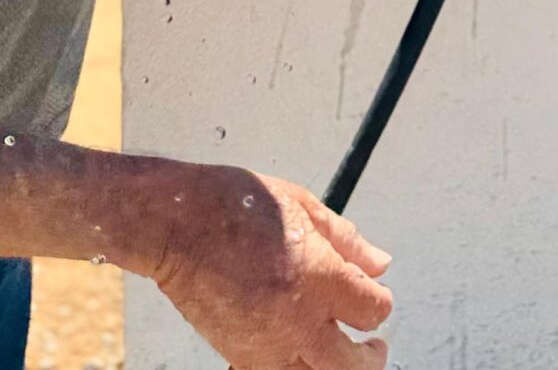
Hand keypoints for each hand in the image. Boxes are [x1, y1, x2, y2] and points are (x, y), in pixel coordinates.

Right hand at [147, 164, 392, 369]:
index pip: (373, 310)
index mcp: (319, 278)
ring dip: (335, 369)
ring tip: (340, 354)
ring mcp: (268, 345)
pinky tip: (296, 353)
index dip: (379, 301)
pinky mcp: (241, 356)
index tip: (374, 292)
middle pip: (353, 364)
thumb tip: (379, 263)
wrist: (178, 224)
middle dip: (370, 355)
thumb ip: (346, 240)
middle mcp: (299, 320)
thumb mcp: (301, 204)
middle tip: (373, 344)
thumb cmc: (235, 204)